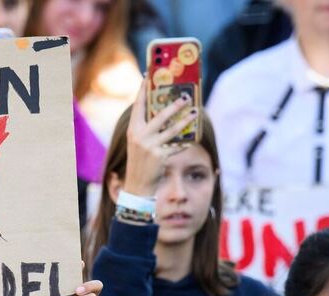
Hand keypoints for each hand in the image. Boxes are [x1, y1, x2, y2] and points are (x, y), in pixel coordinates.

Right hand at [122, 80, 197, 196]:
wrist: (137, 186)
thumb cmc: (140, 162)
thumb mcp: (138, 143)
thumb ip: (146, 128)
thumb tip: (163, 111)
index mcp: (133, 130)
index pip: (138, 105)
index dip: (143, 90)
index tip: (148, 75)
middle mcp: (140, 137)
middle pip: (159, 116)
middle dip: (174, 105)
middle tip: (185, 96)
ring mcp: (150, 147)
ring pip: (172, 129)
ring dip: (185, 120)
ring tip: (195, 112)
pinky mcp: (160, 157)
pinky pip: (177, 145)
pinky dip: (186, 140)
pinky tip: (194, 135)